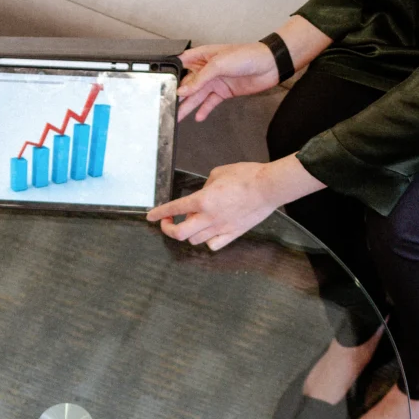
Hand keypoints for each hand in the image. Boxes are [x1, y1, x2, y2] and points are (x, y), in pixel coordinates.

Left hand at [149, 162, 280, 251]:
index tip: (150, 216)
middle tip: (169, 221)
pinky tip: (208, 232)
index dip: (159, 213)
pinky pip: (214, 245)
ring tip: (193, 222)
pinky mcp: (233, 233)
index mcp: (203, 200)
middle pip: (180, 233)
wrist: (268, 187)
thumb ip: (205, 186)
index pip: (175, 209)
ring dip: (188, 232)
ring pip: (195, 240)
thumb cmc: (246, 176)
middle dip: (169, 228)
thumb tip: (202, 194)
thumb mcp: (218, 173)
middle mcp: (209, 217)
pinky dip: (206, 241)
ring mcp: (221, 228)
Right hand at [174, 40, 282, 121]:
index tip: (161, 84)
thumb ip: (200, 79)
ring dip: (188, 106)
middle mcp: (207, 68)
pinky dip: (204, 110)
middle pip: (188, 84)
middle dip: (178, 95)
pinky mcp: (224, 92)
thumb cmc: (247, 55)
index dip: (172, 74)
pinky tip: (197, 116)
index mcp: (203, 55)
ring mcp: (216, 81)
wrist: (269, 65)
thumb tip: (184, 90)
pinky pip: (210, 102)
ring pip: (197, 96)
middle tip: (167, 105)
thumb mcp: (219, 64)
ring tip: (177, 116)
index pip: (182, 64)